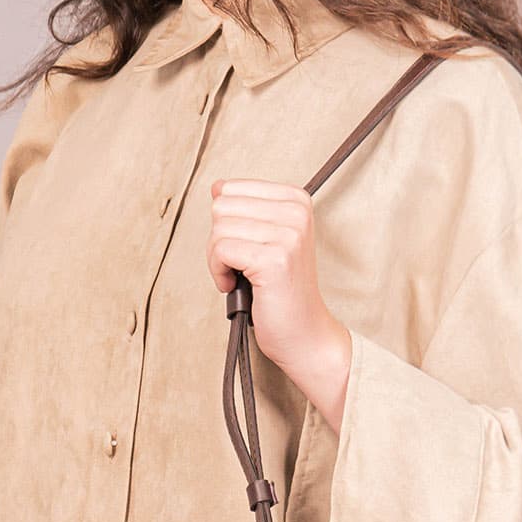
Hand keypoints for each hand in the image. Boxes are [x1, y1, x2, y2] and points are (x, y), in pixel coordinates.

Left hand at [207, 178, 352, 430]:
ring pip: (218, 229)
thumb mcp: (266, 239)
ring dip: (218, 259)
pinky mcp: (274, 259)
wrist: (305, 333)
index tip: (244, 248)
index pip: (231, 189)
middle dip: (219, 240)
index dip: (226, 223)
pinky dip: (218, 273)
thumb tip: (217, 187)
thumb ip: (245, 211)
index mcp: (296, 200)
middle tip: (240, 265)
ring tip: (240, 277)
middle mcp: (296, 212)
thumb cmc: (281, 291)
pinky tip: (236, 285)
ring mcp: (287, 235)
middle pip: (221, 207)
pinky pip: (220, 250)